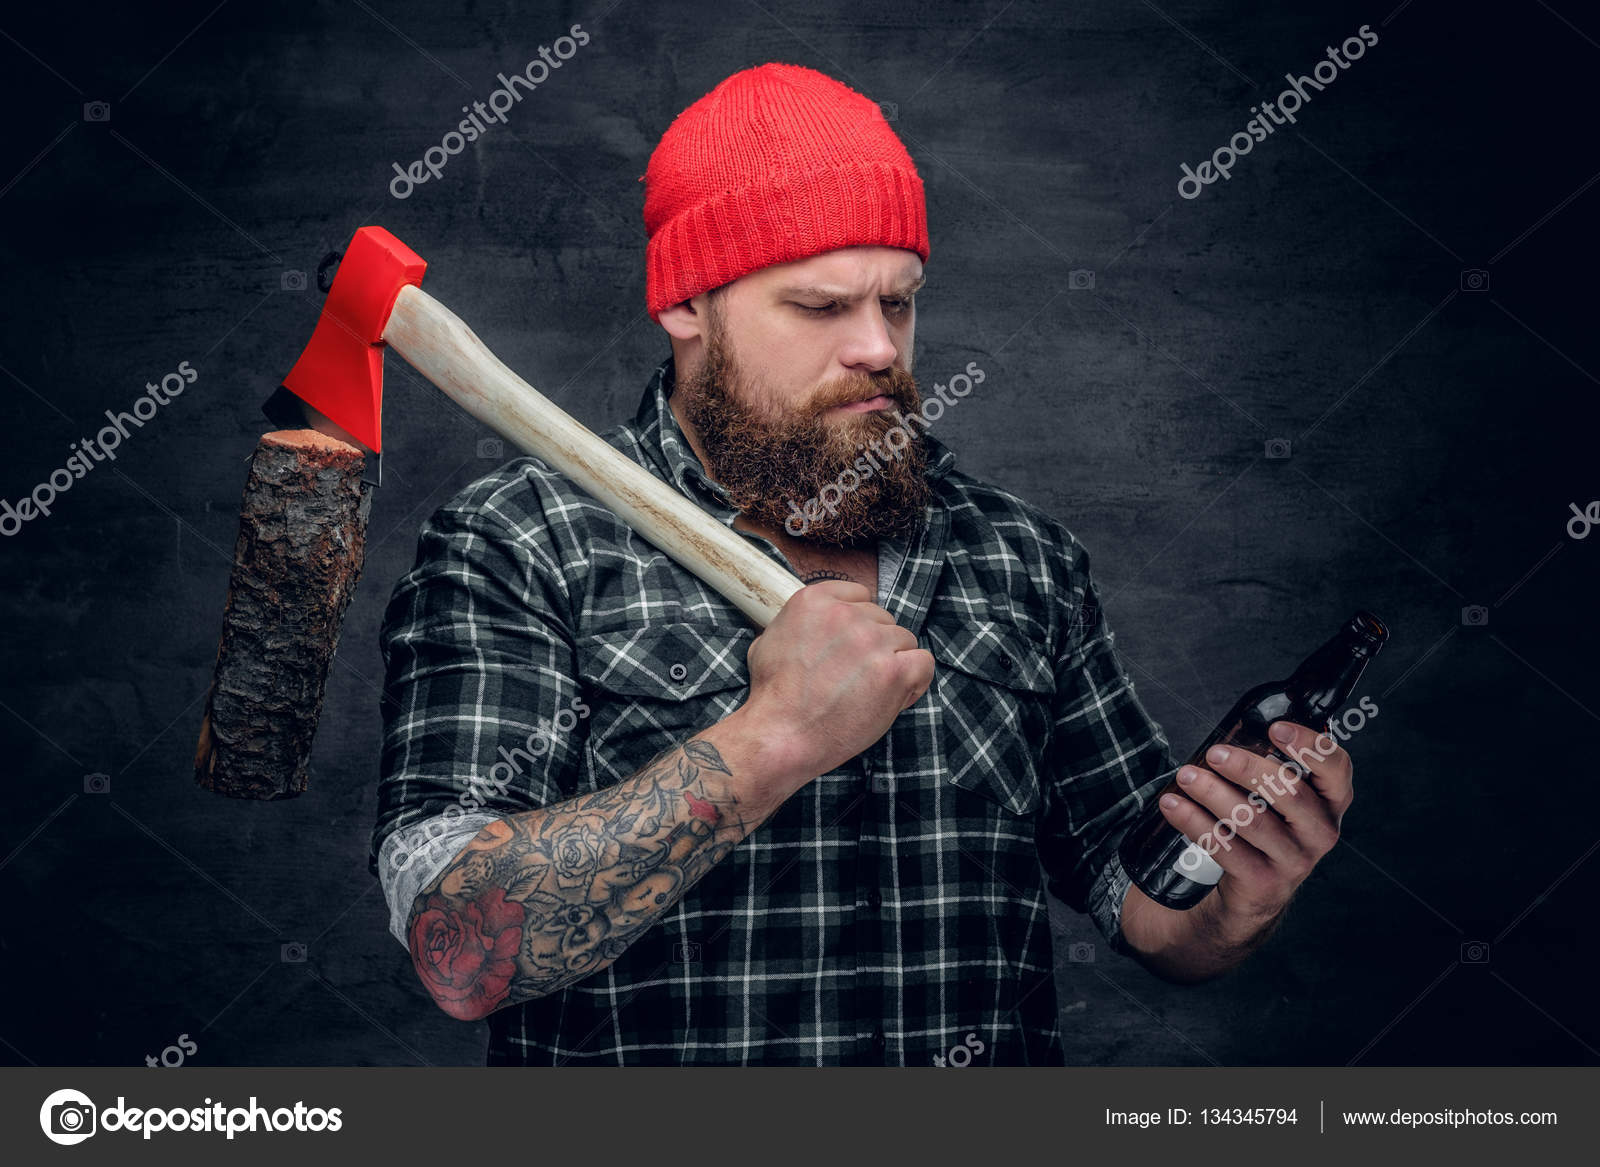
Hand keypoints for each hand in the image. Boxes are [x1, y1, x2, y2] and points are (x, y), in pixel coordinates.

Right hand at [732, 580, 932, 801]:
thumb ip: (795, 623)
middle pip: (883, 619)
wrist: (782, 734)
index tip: (850, 647)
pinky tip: (895, 696)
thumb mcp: (768, 640)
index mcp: (815, 600)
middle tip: (855, 677)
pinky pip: (924, 662)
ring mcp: (871, 641)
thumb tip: (810, 624)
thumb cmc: (772, 696)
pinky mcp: (893, 671)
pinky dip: (916, 680)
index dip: (858, 623)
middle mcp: (846, 614)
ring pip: (904, 640)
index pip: (860, 595)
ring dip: (893, 664)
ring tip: (869, 692)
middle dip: (874, 646)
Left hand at [1158, 719, 1353, 922]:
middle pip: (1289, 792)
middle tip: (1214, 754)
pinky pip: (1225, 847)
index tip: (1274, 728)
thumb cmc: (1267, 824)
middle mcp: (1321, 831)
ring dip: (1212, 793)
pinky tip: (1174, 805)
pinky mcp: (1264, 881)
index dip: (1309, 745)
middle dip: (1246, 768)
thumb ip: (1273, 764)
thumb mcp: (1280, 796)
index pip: (1336, 768)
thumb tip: (1236, 727)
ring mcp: (1295, 860)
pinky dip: (1193, 821)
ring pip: (1252, 820)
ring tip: (1186, 776)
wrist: (1256, 888)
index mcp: (1331, 801)